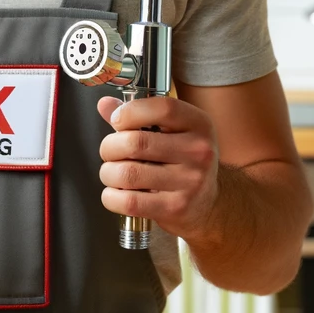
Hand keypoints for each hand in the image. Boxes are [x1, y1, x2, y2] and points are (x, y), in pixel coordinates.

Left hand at [97, 96, 218, 240]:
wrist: (208, 203)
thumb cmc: (184, 161)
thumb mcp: (172, 130)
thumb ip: (137, 116)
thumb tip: (105, 104)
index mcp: (198, 125)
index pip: (162, 108)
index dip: (130, 111)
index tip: (117, 119)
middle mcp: (198, 152)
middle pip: (136, 142)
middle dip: (110, 146)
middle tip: (110, 151)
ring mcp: (189, 182)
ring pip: (127, 173)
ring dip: (108, 172)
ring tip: (112, 172)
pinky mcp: (176, 208)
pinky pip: (129, 202)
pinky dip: (111, 197)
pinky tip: (116, 192)